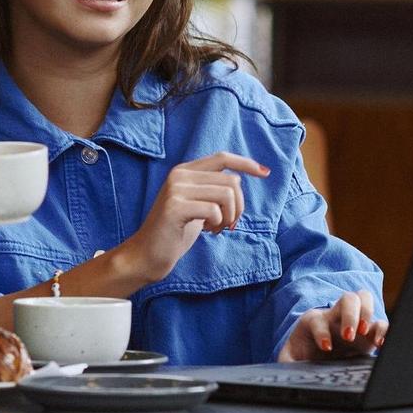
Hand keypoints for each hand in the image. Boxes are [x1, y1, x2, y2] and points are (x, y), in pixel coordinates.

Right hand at [111, 152, 269, 284]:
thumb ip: (212, 189)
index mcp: (184, 171)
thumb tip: (238, 178)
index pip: (222, 158)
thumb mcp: (197, 205)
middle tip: (228, 224)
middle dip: (239, 207)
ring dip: (229, 217)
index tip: (265, 173)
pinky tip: (208, 232)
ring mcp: (176, 190)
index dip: (246, 163)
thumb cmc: (174, 232)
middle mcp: (179, 175)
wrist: (147, 255)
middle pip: (231, 181)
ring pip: (227, 195)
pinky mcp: (175, 207)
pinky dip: (218, 224)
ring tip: (217, 228)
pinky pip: (215, 210)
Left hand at [277, 290, 385, 360]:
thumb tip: (285, 370)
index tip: (326, 347)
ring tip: (365, 334)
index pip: (318, 319)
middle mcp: (334, 317)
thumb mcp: (289, 360)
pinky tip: (379, 344)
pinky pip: (381, 322)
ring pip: (364, 299)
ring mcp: (353, 321)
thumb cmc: (302, 357)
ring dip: (368, 314)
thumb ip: (286, 362)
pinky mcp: (368, 334)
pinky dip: (383, 330)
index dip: (322, 332)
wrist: (316, 360)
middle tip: (348, 336)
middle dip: (350, 315)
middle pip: (347, 298)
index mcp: (313, 321)